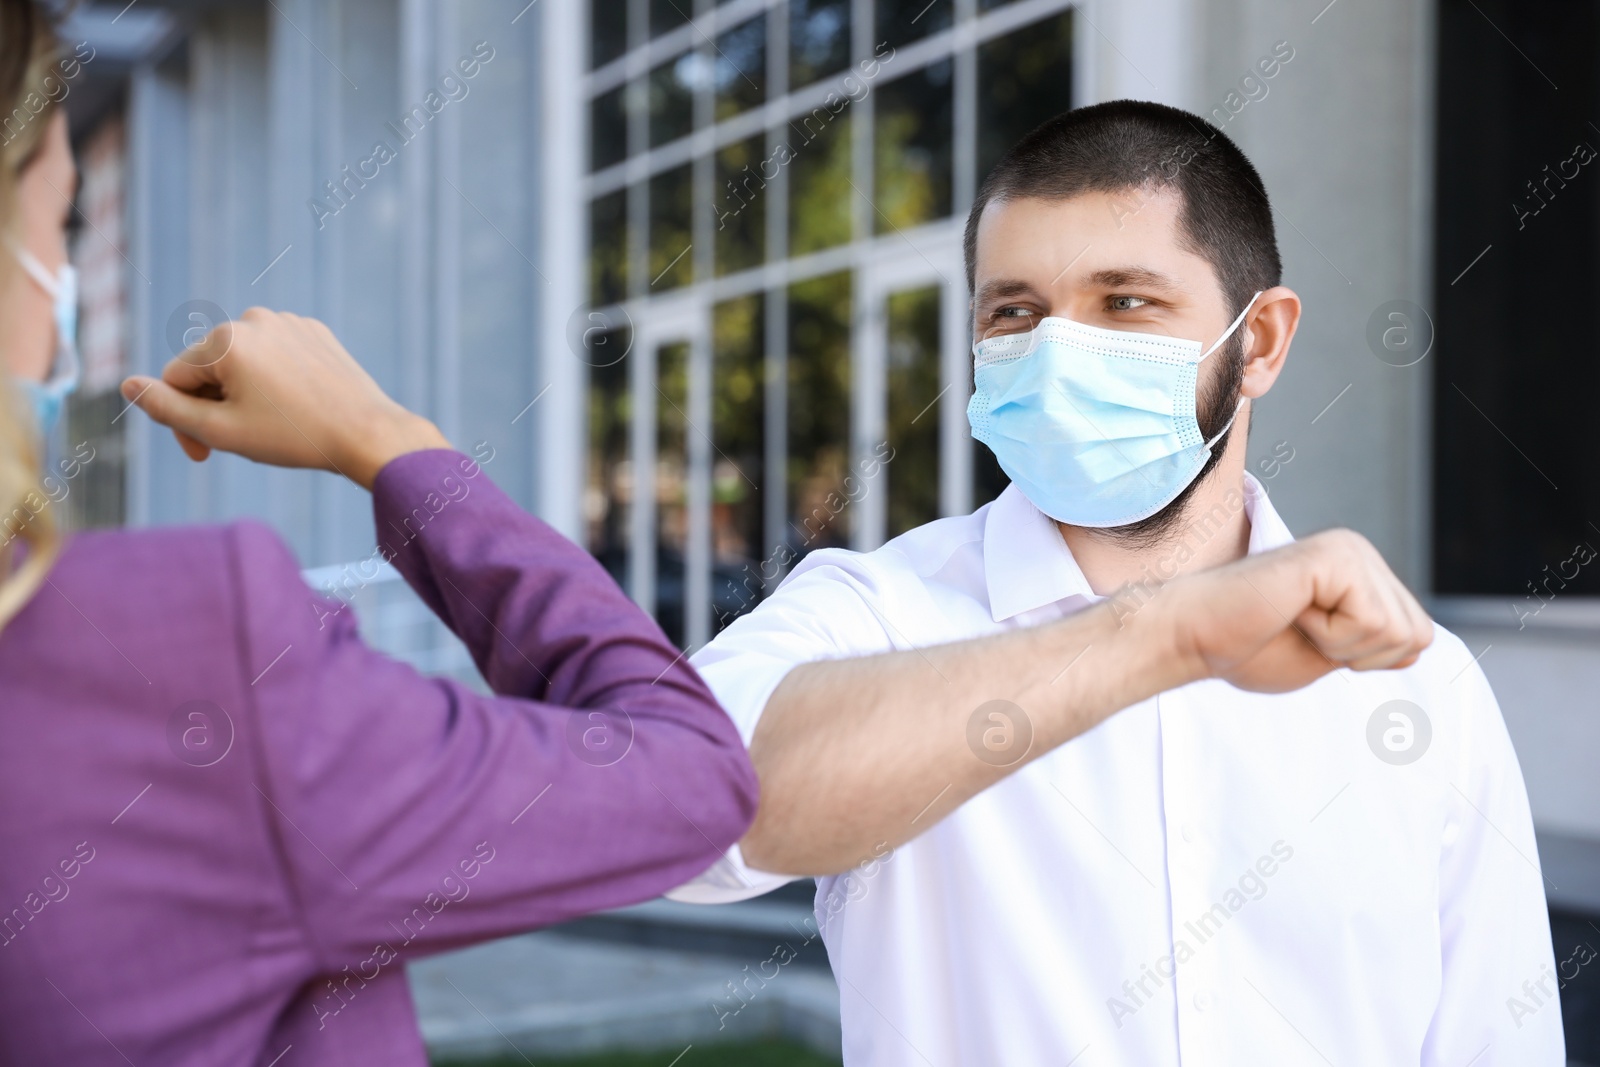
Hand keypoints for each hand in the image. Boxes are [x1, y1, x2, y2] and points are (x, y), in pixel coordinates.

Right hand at [120, 308, 449, 489]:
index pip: (175, 379)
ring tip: (276, 423)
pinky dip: (277, 382)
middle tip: (245, 441)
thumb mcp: (220, 430)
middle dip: (216, 406)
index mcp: (225, 340)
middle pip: (210, 368)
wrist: (368, 434)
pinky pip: (278, 358)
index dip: (182, 421)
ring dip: (245, 394)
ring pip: (244, 363)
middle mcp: (254, 319)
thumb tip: (127, 385)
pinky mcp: (315, 332)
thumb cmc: (294, 437)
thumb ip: (167, 408)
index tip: (206, 454)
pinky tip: (299, 406)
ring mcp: (289, 322)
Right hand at [1157, 529, 1433, 692]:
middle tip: (1301, 632)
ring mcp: (1349, 549)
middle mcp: (1359, 551)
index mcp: (1359, 571)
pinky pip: (1370, 622)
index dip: (1368, 659)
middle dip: (1360, 654)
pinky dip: (1330, 636)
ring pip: (1398, 631)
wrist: (1192, 636)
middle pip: (1417, 634)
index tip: (1309, 640)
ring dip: (1341, 645)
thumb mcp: (1328, 655)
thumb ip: (1372, 645)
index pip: (1417, 635)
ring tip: (1294, 620)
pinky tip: (1291, 612)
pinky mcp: (1334, 557)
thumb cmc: (1244, 647)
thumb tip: (1422, 641)